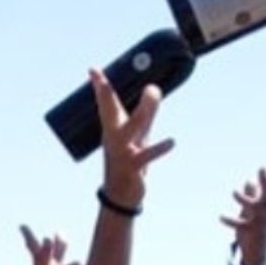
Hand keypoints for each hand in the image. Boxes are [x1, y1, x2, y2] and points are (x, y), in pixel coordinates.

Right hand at [91, 67, 173, 208]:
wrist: (119, 194)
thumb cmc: (128, 158)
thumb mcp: (137, 133)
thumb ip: (146, 111)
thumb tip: (154, 88)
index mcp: (112, 128)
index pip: (105, 103)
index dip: (100, 86)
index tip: (93, 70)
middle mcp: (114, 137)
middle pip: (108, 112)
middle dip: (104, 95)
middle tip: (100, 77)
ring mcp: (122, 152)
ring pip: (131, 127)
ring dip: (143, 109)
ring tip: (152, 90)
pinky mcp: (133, 166)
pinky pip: (147, 155)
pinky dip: (160, 148)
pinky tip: (172, 142)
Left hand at [221, 163, 265, 264]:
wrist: (258, 254)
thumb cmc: (256, 229)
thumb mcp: (253, 211)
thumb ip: (252, 196)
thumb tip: (248, 181)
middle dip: (264, 182)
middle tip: (261, 168)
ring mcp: (259, 222)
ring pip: (253, 207)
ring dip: (243, 199)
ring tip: (233, 192)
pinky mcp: (250, 231)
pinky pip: (239, 224)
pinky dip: (229, 220)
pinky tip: (221, 217)